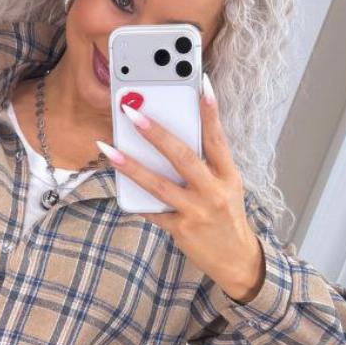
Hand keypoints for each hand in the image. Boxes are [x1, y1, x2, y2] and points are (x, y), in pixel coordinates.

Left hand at [105, 85, 265, 300]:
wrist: (236, 259)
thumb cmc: (226, 216)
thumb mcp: (227, 187)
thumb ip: (206, 165)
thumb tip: (172, 140)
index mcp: (228, 175)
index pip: (218, 138)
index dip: (210, 111)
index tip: (201, 84)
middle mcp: (214, 192)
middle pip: (183, 157)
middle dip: (156, 133)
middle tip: (134, 113)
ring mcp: (197, 212)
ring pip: (159, 185)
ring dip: (131, 166)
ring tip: (109, 149)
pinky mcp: (181, 230)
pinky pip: (153, 211)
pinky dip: (136, 199)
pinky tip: (118, 185)